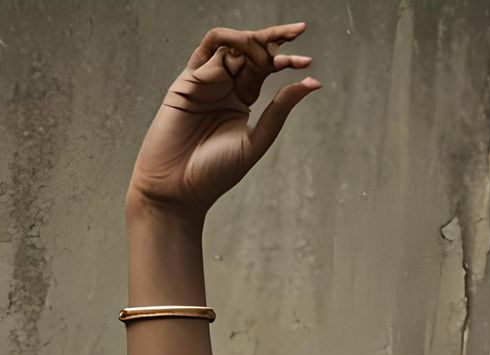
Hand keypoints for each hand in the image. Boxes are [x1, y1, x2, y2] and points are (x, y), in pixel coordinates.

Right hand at [127, 22, 321, 220]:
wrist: (178, 187)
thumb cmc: (215, 172)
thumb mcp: (256, 140)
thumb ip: (280, 110)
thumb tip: (312, 82)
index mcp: (242, 99)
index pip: (266, 68)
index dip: (287, 60)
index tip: (308, 64)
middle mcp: (224, 85)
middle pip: (251, 50)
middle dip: (274, 38)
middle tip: (296, 32)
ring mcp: (205, 80)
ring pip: (230, 43)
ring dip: (253, 39)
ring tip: (271, 49)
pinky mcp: (186, 80)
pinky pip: (207, 49)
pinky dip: (227, 42)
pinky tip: (244, 51)